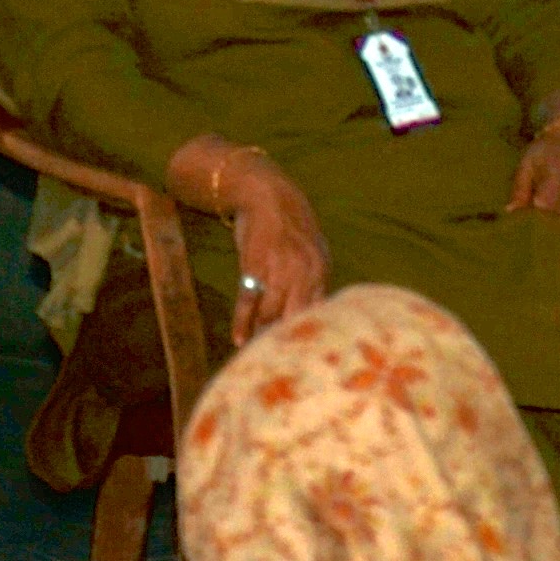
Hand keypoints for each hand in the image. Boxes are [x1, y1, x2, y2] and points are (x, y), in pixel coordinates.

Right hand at [170, 140, 330, 346]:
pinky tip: (237, 340)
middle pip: (297, 319)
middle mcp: (304, 272)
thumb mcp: (313, 251)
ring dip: (262, 337)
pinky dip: (242, 323)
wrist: (266, 194)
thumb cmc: (290, 227)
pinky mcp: (254, 266)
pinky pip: (248, 302)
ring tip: (255, 356)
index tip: (307, 359)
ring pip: (271, 315)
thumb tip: (318, 314)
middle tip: (280, 366)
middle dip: (288, 344)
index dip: (312, 337)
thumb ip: (315, 281)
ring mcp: (279, 269)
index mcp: (321, 271)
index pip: (321, 313)